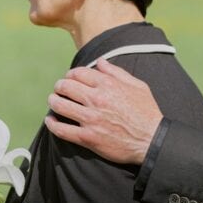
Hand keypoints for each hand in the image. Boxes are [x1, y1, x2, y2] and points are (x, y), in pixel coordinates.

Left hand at [44, 58, 162, 164]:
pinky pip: (62, 129)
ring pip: (60, 105)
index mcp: (107, 85)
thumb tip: (100, 62)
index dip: (70, 75)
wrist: (152, 140)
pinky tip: (50, 121)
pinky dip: (52, 124)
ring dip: (53, 102)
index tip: (69, 79)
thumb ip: (117, 72)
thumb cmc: (147, 112)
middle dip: (59, 86)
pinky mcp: (88, 137)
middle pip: (65, 87)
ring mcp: (90, 119)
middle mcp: (97, 99)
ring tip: (53, 102)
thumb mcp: (137, 86)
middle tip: (58, 90)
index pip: (78, 73)